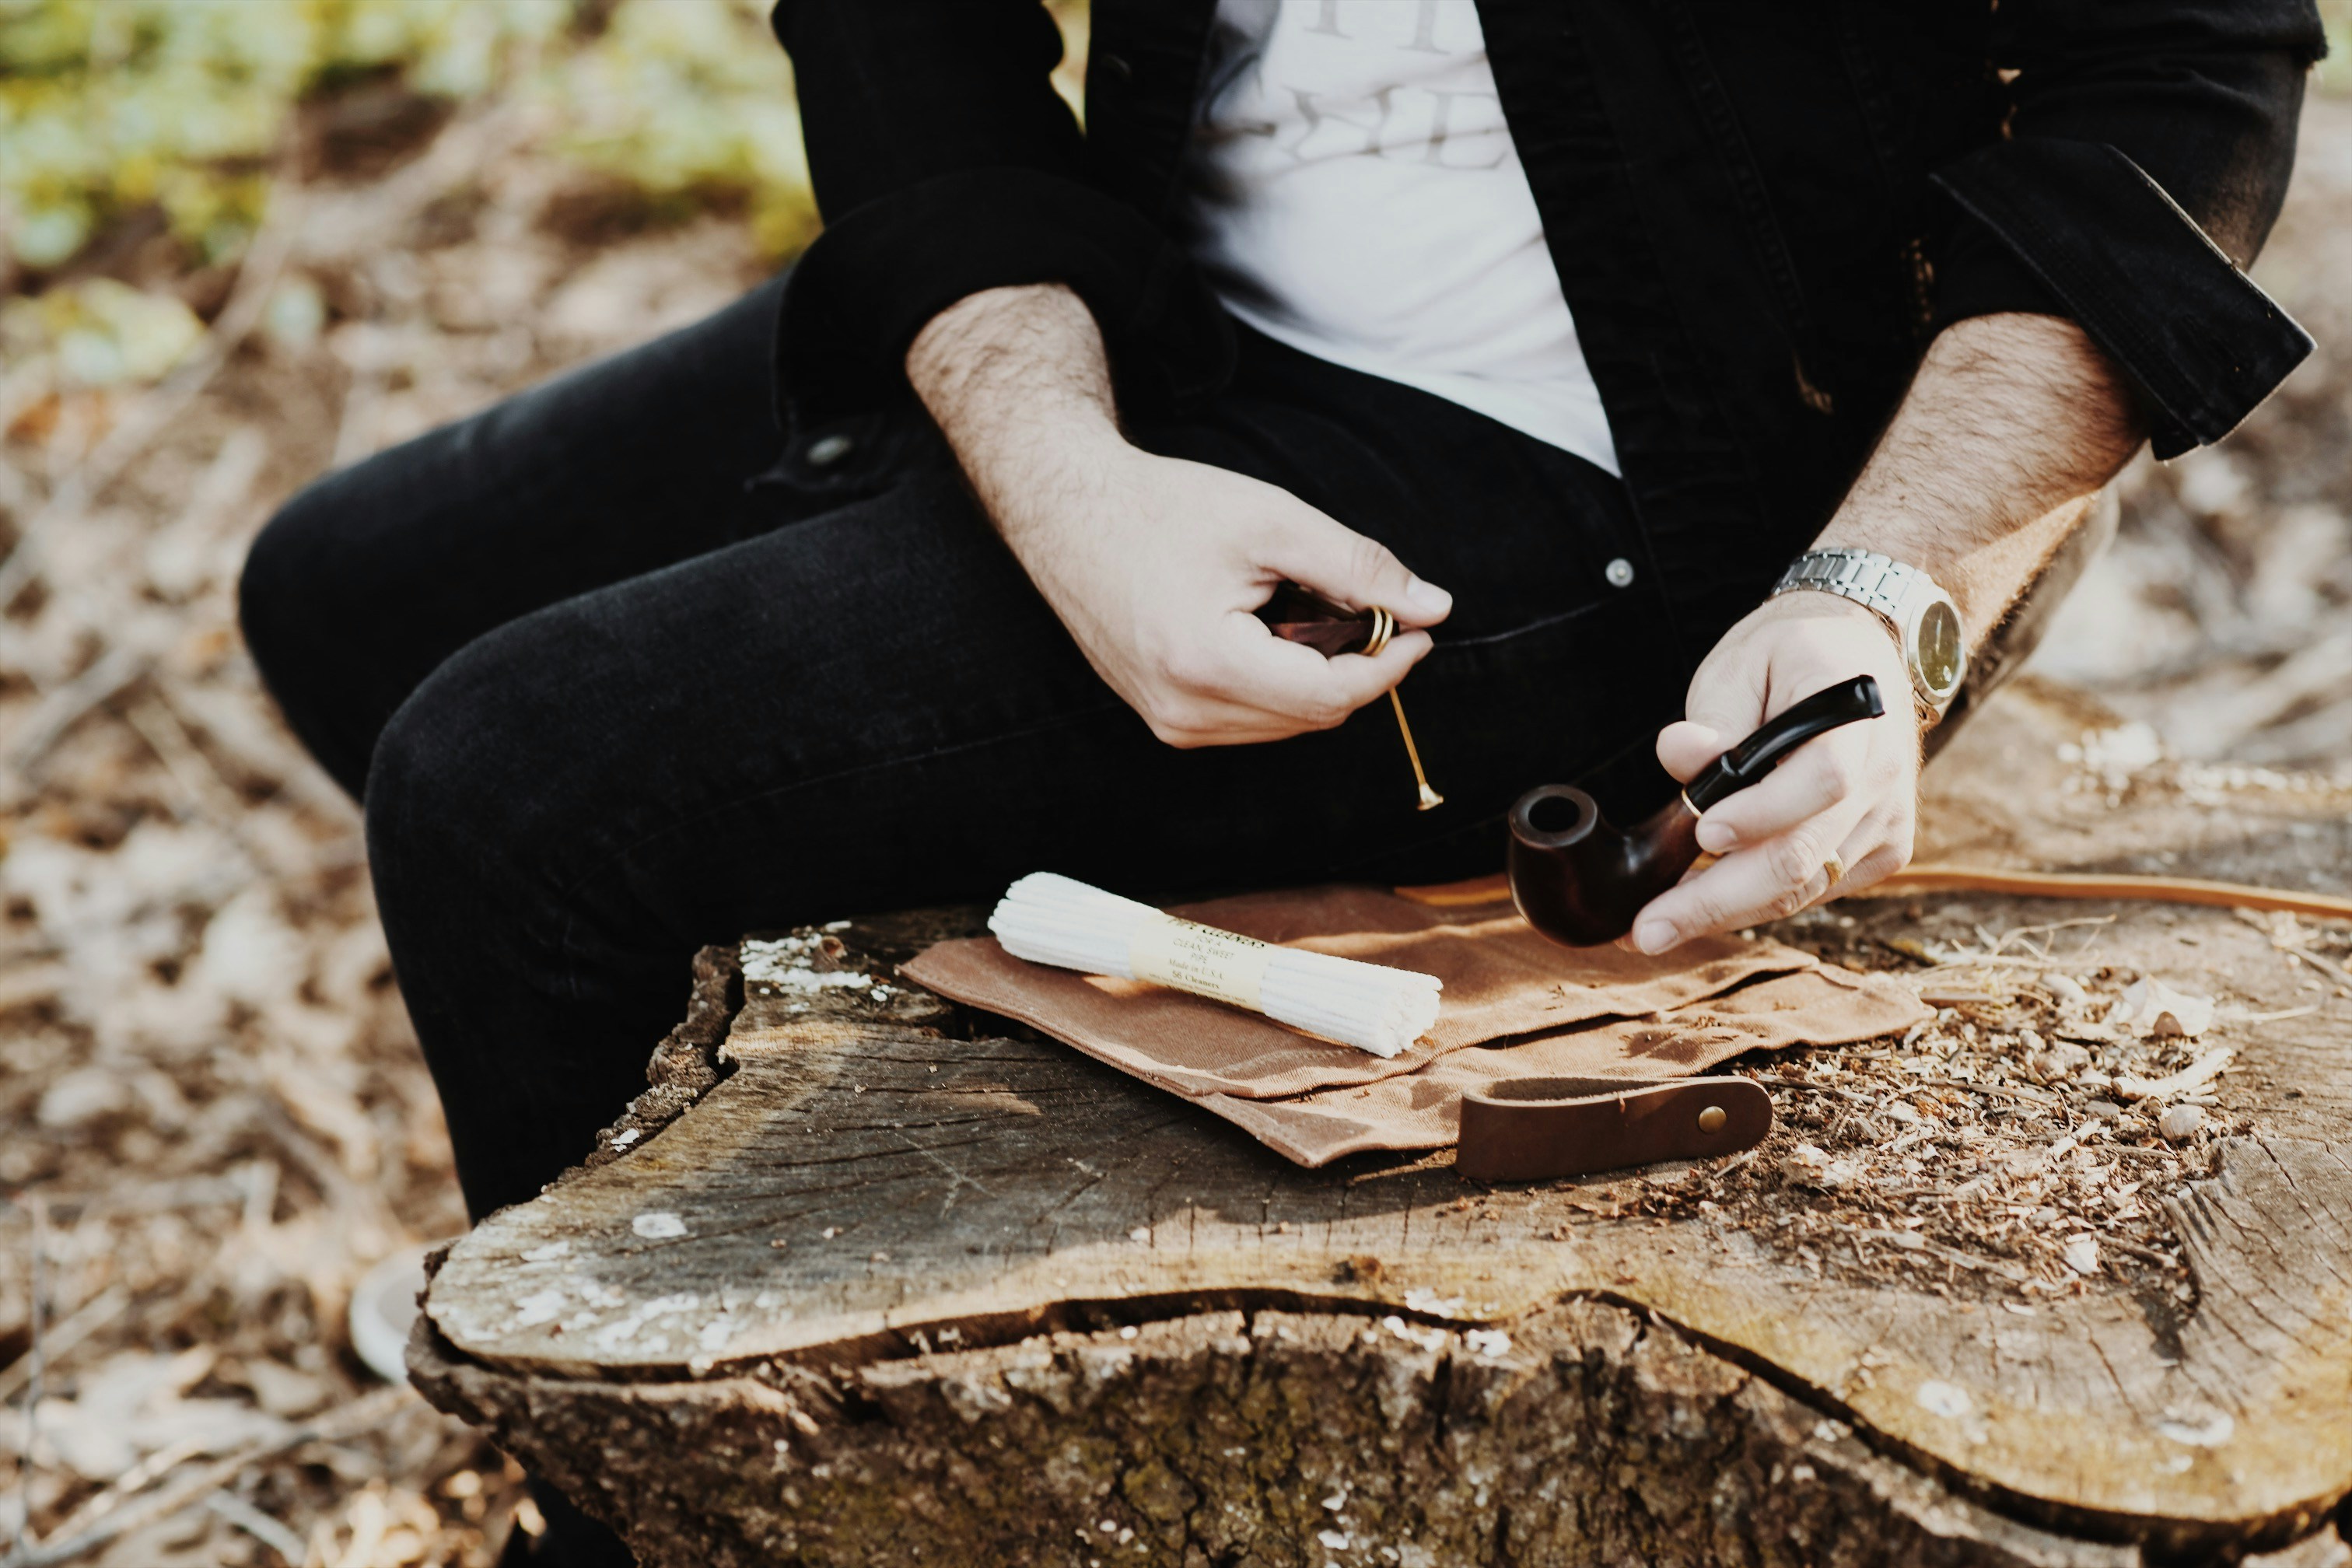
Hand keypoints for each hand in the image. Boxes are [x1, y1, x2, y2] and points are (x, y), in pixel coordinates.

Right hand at [1001, 432, 1450, 745]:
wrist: (1066, 513)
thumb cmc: (1162, 508)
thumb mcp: (1271, 522)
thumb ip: (1357, 567)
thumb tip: (1434, 608)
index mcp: (1205, 663)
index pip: (1329, 696)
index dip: (1388, 664)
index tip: (1419, 627)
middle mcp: (1182, 711)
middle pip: (1312, 715)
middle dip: (1356, 667)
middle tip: (1371, 607)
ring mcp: (1168, 722)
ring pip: (1285, 723)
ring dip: (1318, 676)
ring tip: (1308, 609)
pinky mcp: (1163, 719)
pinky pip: (1250, 718)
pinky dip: (1281, 682)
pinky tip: (1269, 630)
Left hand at [1628, 592, 1918, 953]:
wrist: (1860, 655)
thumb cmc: (1791, 658)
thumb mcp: (1742, 664)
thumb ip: (1715, 715)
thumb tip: (1679, 755)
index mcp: (1858, 717)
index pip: (1823, 778)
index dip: (1764, 812)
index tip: (1703, 833)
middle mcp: (1885, 776)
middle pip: (1805, 855)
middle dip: (1718, 899)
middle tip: (1648, 929)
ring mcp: (1888, 820)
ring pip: (1803, 888)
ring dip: (1726, 911)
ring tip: (1657, 926)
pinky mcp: (1881, 852)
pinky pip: (1813, 892)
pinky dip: (1755, 903)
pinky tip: (1702, 904)